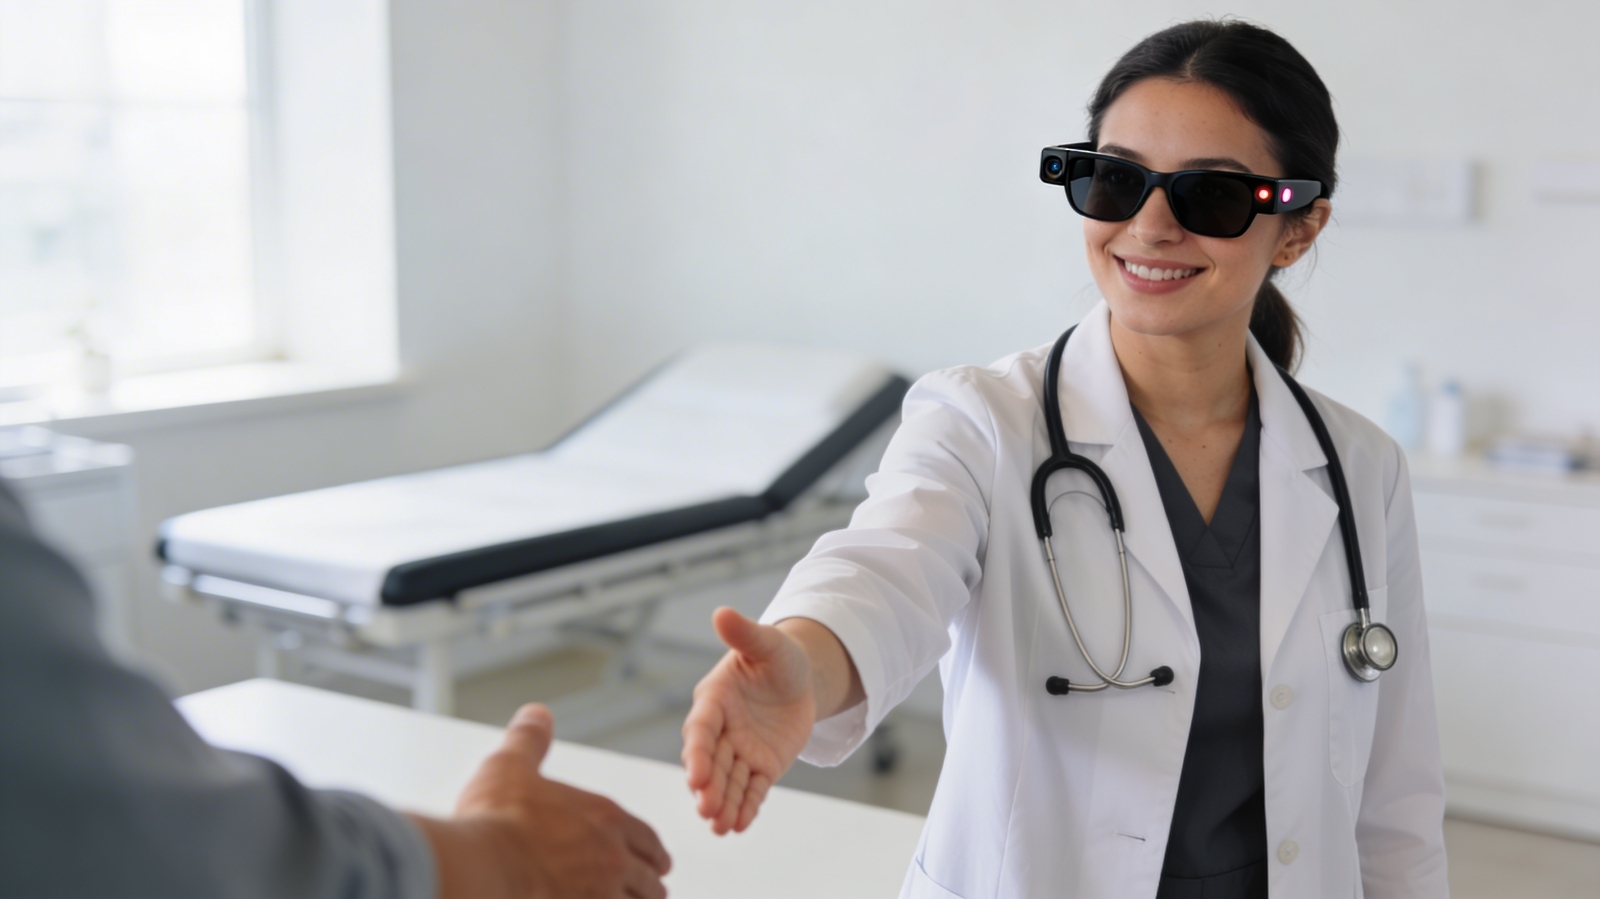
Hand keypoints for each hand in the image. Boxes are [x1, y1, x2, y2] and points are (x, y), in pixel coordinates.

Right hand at [411, 704, 671, 898]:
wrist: (482, 866)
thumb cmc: (495, 818)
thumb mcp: (510, 765)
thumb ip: (529, 739)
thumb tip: (538, 714)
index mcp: (604, 817)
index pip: (646, 837)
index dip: (653, 849)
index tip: (659, 859)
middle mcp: (612, 856)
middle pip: (650, 876)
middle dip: (652, 881)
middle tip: (655, 886)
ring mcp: (601, 893)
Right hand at [681, 607, 817, 834]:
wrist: (801, 678)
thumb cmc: (777, 656)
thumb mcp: (767, 643)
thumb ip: (744, 633)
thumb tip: (722, 613)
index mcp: (714, 700)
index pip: (701, 729)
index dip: (697, 752)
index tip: (696, 774)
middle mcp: (722, 730)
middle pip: (711, 762)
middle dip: (708, 786)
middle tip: (706, 808)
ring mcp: (741, 751)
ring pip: (729, 782)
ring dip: (723, 804)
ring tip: (719, 827)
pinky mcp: (761, 767)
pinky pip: (752, 791)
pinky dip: (745, 808)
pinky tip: (739, 826)